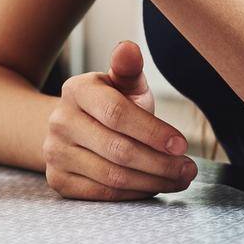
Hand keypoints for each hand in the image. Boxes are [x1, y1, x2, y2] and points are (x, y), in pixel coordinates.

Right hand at [42, 40, 196, 200]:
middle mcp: (61, 121)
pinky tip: (153, 187)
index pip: (117, 114)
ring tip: (178, 179)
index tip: (182, 145)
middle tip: (188, 169)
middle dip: (160, 163)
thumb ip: (129, 68)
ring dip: (152, 181)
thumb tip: (128, 48)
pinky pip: (101, 195)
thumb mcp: (121, 83)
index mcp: (77, 90)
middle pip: (118, 150)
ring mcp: (55, 153)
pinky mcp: (58, 180)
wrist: (72, 127)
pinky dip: (133, 194)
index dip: (153, 131)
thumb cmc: (108, 104)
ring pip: (112, 177)